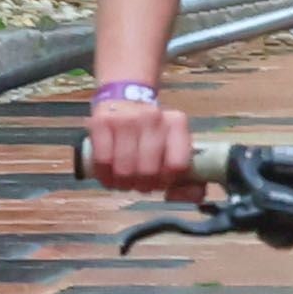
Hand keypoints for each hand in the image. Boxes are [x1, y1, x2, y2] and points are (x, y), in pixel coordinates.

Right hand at [81, 91, 196, 194]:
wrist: (124, 96)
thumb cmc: (152, 131)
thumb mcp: (175, 144)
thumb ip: (189, 176)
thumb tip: (191, 197)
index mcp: (176, 122)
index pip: (177, 164)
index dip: (167, 181)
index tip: (161, 182)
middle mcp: (152, 117)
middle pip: (148, 171)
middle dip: (144, 186)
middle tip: (140, 184)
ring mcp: (125, 119)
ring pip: (124, 170)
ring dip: (123, 184)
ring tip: (124, 181)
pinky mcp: (101, 123)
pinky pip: (103, 162)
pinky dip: (105, 176)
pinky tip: (109, 176)